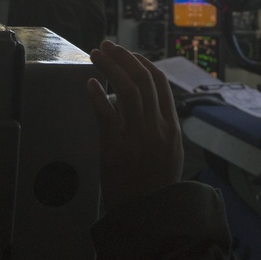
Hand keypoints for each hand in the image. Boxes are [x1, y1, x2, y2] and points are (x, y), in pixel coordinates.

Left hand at [87, 40, 183, 208]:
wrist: (146, 213)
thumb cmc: (155, 183)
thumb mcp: (169, 151)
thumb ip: (159, 124)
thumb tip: (139, 98)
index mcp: (171, 127)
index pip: (160, 83)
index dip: (143, 63)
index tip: (129, 54)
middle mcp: (156, 128)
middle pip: (141, 80)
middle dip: (123, 58)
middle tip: (107, 45)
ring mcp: (136, 137)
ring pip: (125, 90)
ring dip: (109, 67)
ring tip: (96, 54)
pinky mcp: (115, 148)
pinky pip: (106, 113)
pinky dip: (97, 95)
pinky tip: (89, 83)